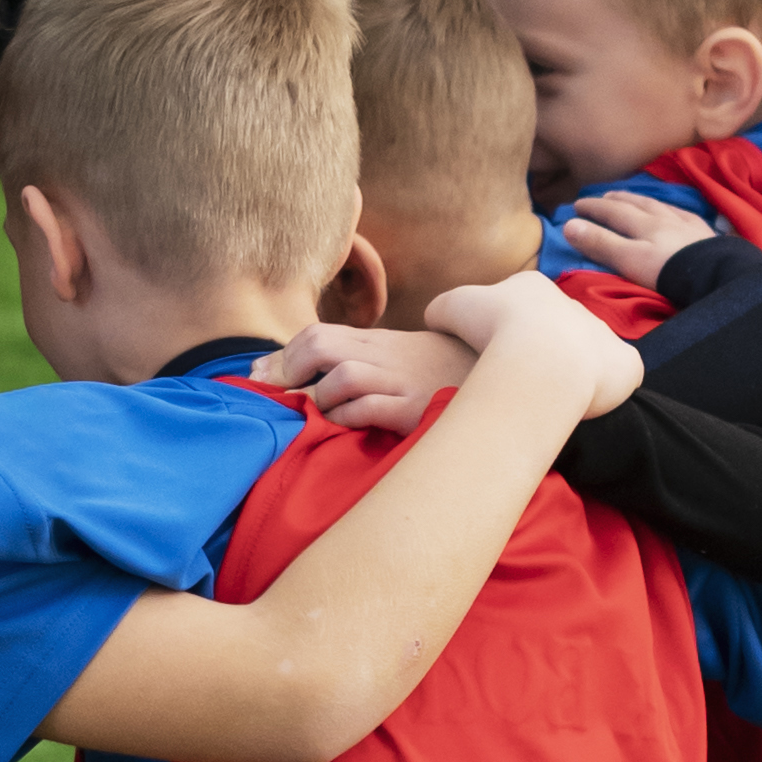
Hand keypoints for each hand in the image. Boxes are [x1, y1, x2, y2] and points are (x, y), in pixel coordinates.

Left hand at [267, 320, 461, 429]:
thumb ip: (362, 360)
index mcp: (377, 343)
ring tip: (313, 414)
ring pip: (342, 376)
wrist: (504, 380)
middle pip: (320, 345)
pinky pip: (370, 409)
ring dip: (318, 397)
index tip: (257, 377)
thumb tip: (311, 377)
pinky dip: (348, 418)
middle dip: (287, 370)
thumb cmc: (443, 375)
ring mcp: (402, 382)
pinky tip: (343, 427)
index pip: (317, 335)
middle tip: (277, 395)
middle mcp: (385, 357)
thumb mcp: (401, 358)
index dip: (281, 356)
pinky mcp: (417, 410)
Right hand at [428, 261, 639, 415]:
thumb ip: (442, 309)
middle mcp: (573, 306)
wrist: (543, 359)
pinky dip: (602, 389)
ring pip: (585, 354)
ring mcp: (602, 334)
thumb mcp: (449, 309)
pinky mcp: (625, 365)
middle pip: (553, 330)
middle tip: (518, 380)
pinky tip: (581, 405)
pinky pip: (614, 377)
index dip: (501, 332)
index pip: (517, 308)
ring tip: (548, 398)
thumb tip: (436, 319)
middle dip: (538, 351)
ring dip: (569, 372)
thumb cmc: (495, 329)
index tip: (491, 355)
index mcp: (535, 289)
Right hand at [555, 186, 712, 285]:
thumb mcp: (629, 260)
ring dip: (643, 201)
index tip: (576, 205)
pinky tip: (675, 212)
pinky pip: (685, 215)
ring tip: (634, 200)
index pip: (613, 212)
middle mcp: (665, 219)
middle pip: (637, 204)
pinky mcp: (706, 235)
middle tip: (604, 196)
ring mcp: (688, 225)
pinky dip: (672, 210)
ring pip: (661, 206)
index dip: (593, 208)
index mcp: (644, 224)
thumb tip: (568, 225)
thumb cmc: (670, 272)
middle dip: (617, 200)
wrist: (717, 277)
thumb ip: (600, 243)